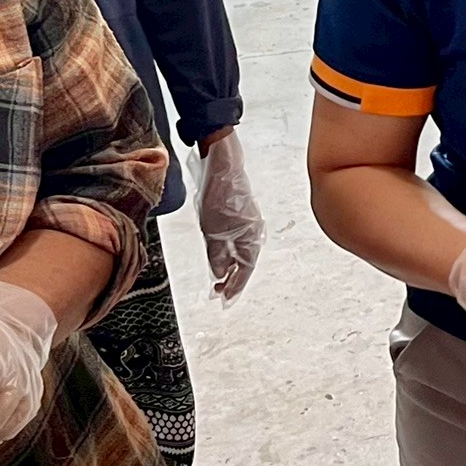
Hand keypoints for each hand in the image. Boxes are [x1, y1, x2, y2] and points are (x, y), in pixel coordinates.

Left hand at [192, 130, 263, 301]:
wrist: (222, 165)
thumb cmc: (221, 195)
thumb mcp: (213, 232)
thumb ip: (217, 256)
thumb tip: (219, 274)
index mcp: (251, 240)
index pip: (244, 271)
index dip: (235, 287)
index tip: (225, 300)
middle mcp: (253, 233)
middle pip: (244, 263)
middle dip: (231, 279)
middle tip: (217, 293)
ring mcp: (247, 224)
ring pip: (239, 251)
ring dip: (228, 266)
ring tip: (216, 278)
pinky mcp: (239, 215)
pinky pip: (235, 240)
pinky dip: (227, 251)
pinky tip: (219, 254)